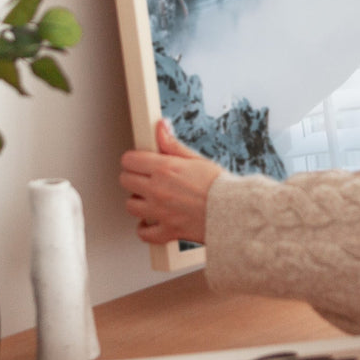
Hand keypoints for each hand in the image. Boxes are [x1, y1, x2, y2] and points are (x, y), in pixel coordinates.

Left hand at [119, 119, 224, 245]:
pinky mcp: (166, 230)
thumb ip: (172, 144)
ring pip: (130, 206)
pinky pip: (143, 233)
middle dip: (133, 177)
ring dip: (138, 202)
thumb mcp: (195, 159)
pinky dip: (145, 228)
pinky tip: (152, 221)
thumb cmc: (219, 185)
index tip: (139, 161)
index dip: (134, 159)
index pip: (130, 160)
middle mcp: (158, 190)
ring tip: (150, 198)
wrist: (234, 212)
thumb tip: (161, 126)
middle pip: (125, 181)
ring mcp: (160, 212)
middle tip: (145, 178)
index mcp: (165, 169)